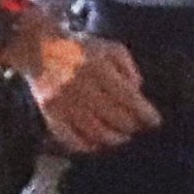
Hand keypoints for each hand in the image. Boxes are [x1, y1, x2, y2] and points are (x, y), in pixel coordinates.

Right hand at [16, 23, 158, 154]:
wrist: (38, 48)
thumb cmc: (81, 49)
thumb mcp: (111, 49)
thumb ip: (129, 69)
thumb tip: (138, 92)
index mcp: (97, 68)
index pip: (128, 98)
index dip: (145, 114)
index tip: (155, 122)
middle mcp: (79, 85)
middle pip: (114, 118)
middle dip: (131, 126)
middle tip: (138, 128)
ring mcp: (62, 101)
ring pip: (95, 132)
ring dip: (113, 139)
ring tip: (122, 136)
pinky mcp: (49, 113)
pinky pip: (70, 138)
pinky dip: (87, 145)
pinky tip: (97, 143)